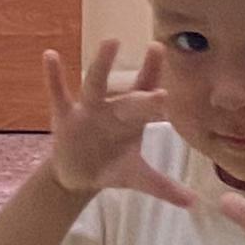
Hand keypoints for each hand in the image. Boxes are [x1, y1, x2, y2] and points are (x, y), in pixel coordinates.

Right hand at [41, 41, 182, 203]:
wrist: (79, 176)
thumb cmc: (111, 167)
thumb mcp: (136, 177)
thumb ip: (163, 187)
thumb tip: (194, 203)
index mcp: (133, 120)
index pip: (150, 95)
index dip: (165, 82)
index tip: (182, 67)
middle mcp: (112, 109)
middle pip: (130, 93)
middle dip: (144, 77)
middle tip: (158, 50)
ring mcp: (87, 110)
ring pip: (95, 84)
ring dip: (102, 64)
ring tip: (111, 41)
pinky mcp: (64, 116)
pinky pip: (58, 93)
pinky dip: (53, 76)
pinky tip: (50, 55)